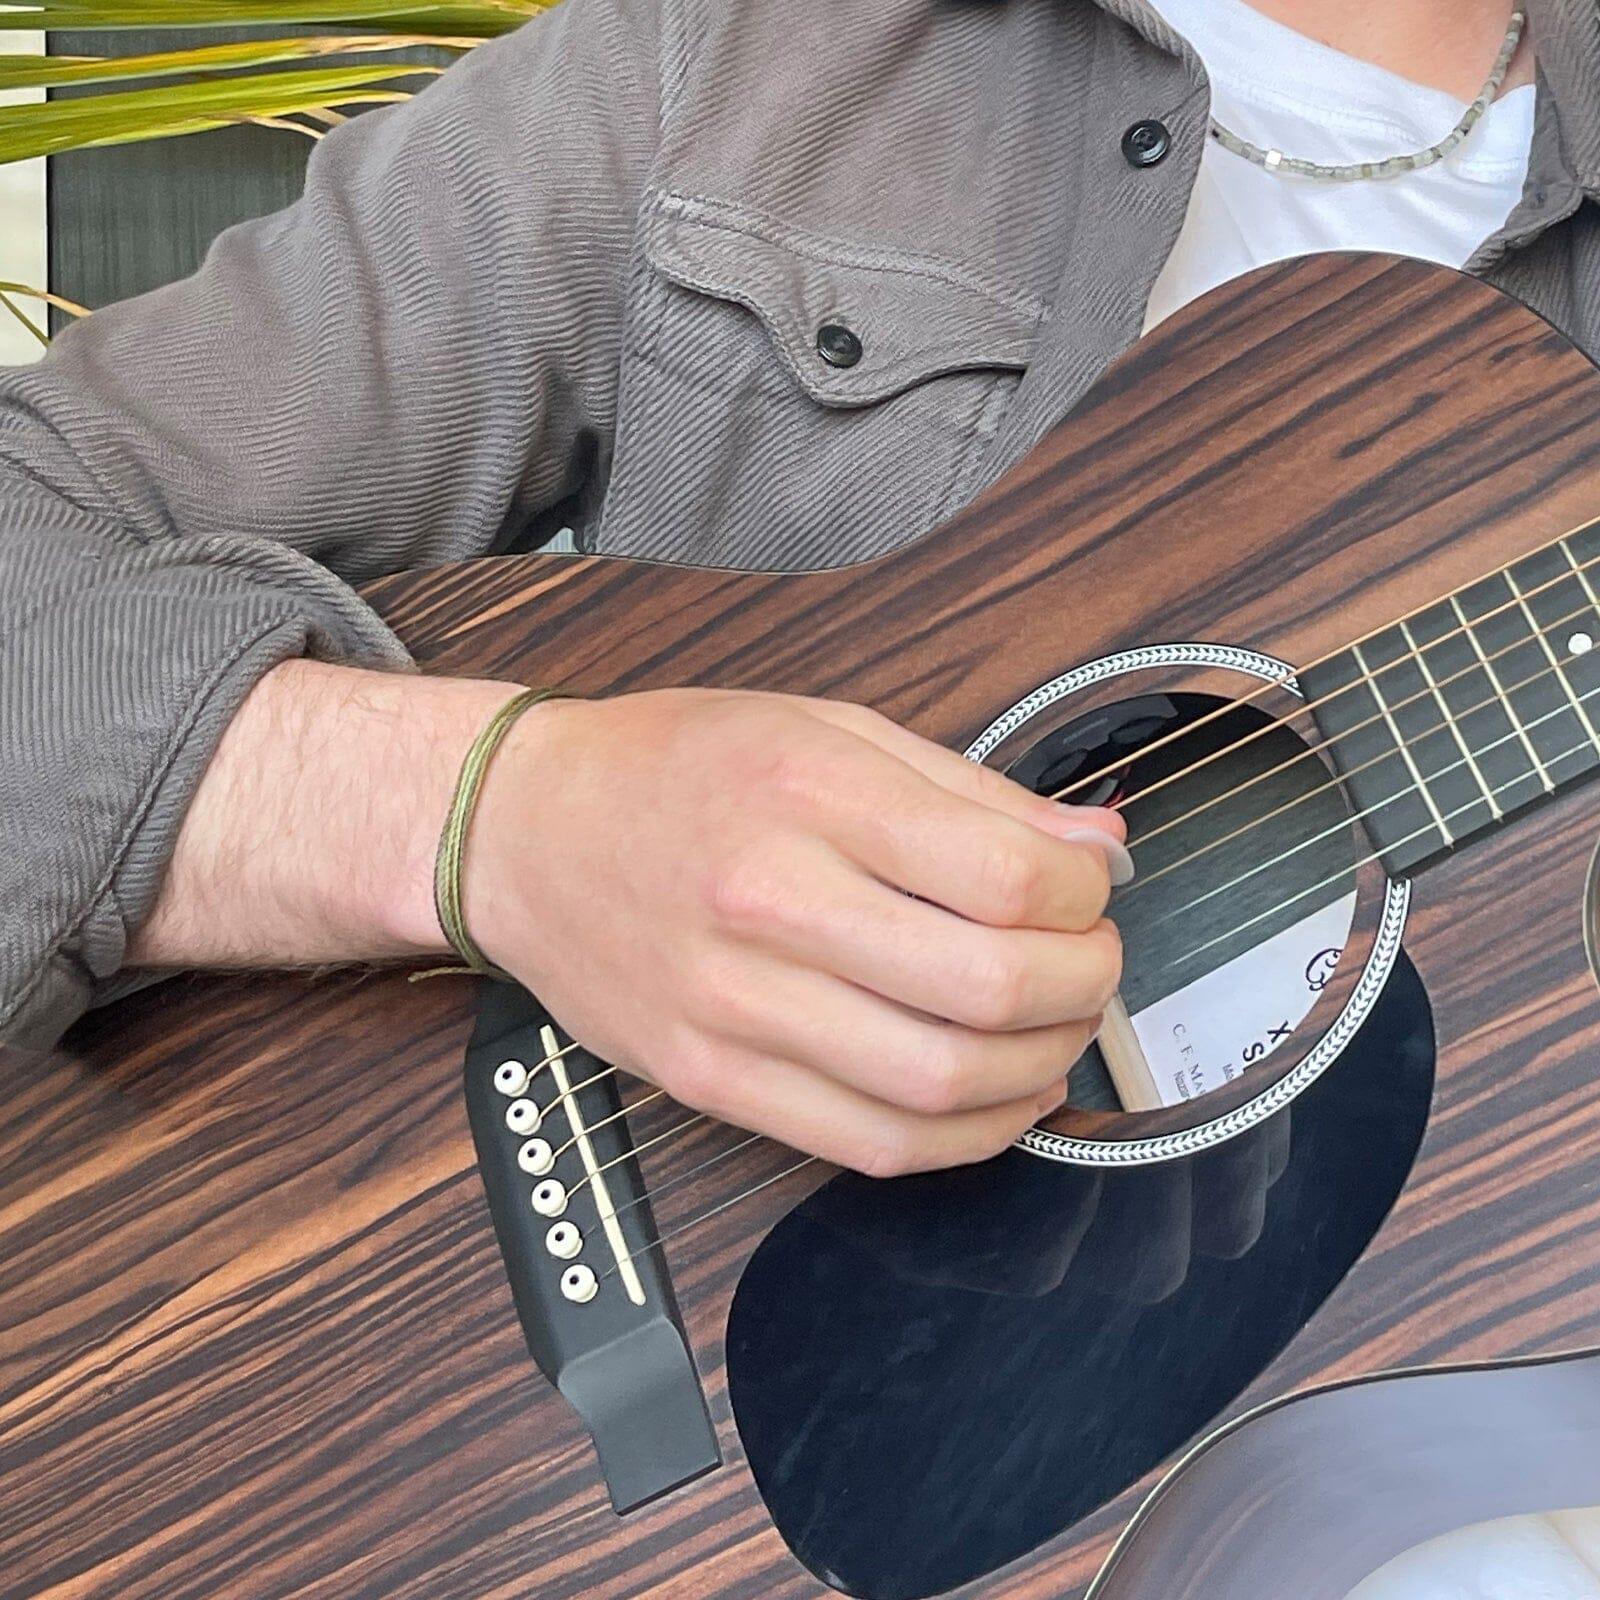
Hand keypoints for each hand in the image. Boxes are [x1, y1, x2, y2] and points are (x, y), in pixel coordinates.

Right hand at [466, 689, 1127, 1175]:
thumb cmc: (673, 769)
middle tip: (1091, 960)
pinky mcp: (710, 1080)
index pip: (1005, 876)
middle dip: (1085, 984)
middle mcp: (768, 901)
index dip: (1084, 895)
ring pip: (941, 1083)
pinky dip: (967, 1135)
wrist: (524, 832)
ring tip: (1055, 1028)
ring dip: (1041, 1067)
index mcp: (807, 791)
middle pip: (988, 988)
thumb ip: (969, 792)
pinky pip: (872, 1145)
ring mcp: (732, 1006)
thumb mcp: (824, 728)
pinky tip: (998, 1095)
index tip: (1090, 887)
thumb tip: (1097, 849)